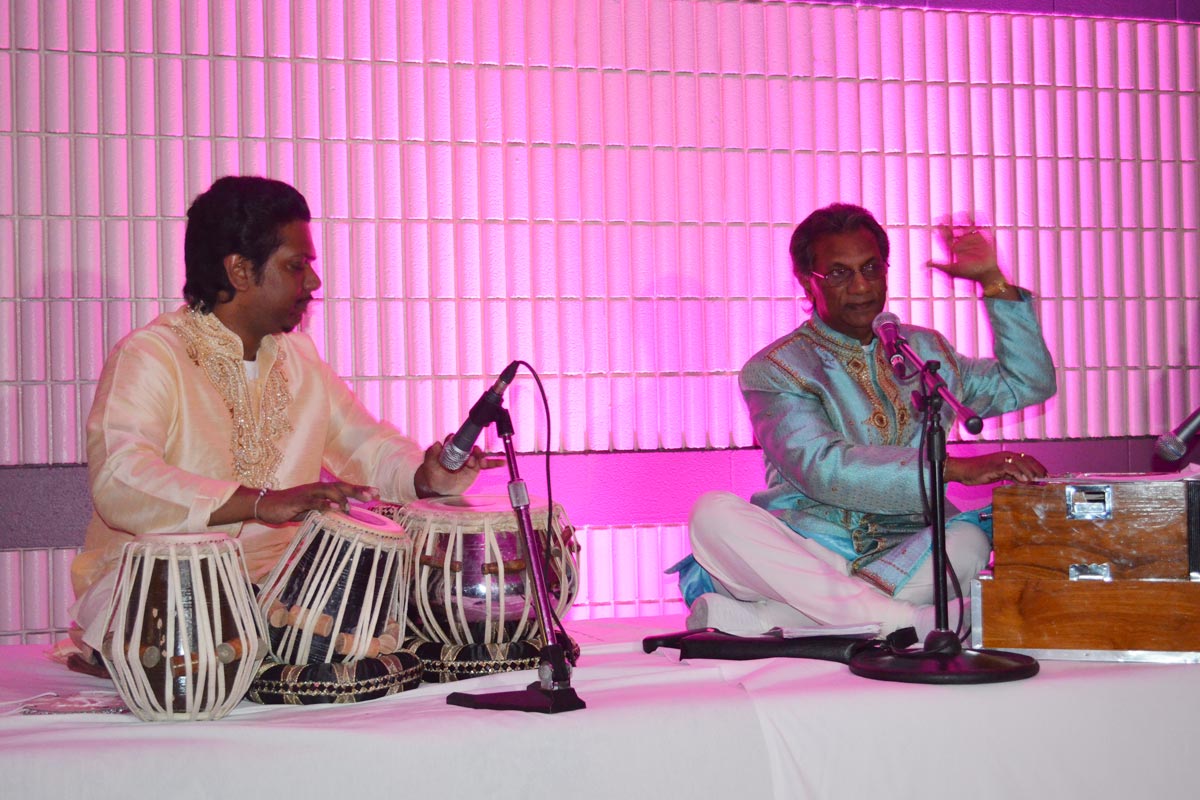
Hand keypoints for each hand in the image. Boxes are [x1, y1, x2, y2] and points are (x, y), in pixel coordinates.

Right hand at [252, 481, 378, 524]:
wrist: (266, 505)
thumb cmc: (290, 508)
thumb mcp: (311, 510)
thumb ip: (325, 512)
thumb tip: (341, 517)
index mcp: (322, 491)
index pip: (344, 488)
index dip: (360, 490)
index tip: (377, 493)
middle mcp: (317, 488)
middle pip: (341, 486)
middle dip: (358, 490)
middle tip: (374, 495)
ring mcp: (308, 493)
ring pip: (328, 491)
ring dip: (341, 498)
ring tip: (350, 508)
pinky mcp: (298, 500)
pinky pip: (312, 501)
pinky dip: (323, 504)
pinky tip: (331, 509)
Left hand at [413, 438, 505, 497]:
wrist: (438, 489)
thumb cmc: (433, 476)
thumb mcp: (429, 465)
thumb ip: (431, 454)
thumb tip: (437, 443)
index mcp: (449, 449)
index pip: (455, 441)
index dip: (458, 439)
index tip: (459, 441)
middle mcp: (460, 453)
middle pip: (469, 447)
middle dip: (471, 449)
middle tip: (473, 452)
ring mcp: (468, 460)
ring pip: (477, 455)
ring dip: (479, 456)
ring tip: (477, 462)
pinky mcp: (475, 468)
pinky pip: (485, 465)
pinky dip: (494, 463)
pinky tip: (501, 462)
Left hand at [928, 217, 1001, 283]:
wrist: (986, 274)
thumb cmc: (969, 274)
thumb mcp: (952, 270)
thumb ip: (940, 266)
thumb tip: (925, 264)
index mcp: (954, 250)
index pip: (946, 238)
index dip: (941, 232)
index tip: (937, 225)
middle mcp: (962, 243)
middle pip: (955, 231)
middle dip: (950, 224)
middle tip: (945, 216)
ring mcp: (972, 240)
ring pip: (966, 228)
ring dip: (963, 221)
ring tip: (961, 214)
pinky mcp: (983, 239)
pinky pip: (980, 229)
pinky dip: (979, 222)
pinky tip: (978, 214)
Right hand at [945, 452, 1046, 485]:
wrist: (964, 470)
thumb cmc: (980, 472)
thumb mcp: (1000, 475)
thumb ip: (1013, 476)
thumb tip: (1026, 481)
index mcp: (1007, 456)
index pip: (1027, 459)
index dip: (1038, 466)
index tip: (1045, 474)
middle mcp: (1005, 456)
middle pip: (1026, 459)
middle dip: (1037, 469)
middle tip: (1044, 478)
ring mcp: (1000, 459)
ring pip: (1020, 463)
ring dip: (1029, 472)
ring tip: (1036, 480)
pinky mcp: (994, 465)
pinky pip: (1009, 468)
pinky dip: (1018, 474)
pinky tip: (1023, 480)